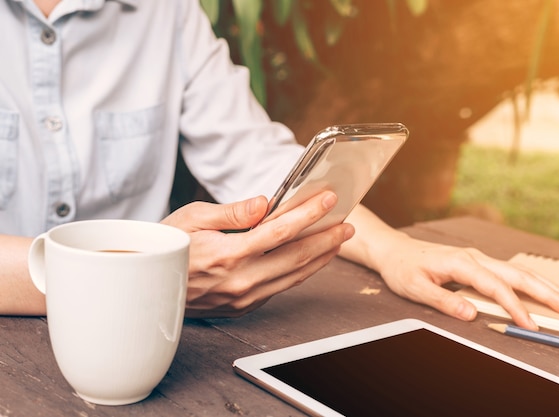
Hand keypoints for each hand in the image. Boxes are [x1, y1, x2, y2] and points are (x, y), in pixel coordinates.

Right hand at [161, 191, 354, 317]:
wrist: (148, 286)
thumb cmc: (169, 246)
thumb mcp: (192, 218)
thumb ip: (233, 212)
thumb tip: (265, 203)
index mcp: (227, 254)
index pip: (279, 231)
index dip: (308, 215)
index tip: (328, 201)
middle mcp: (240, 280)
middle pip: (295, 257)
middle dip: (326, 239)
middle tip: (347, 225)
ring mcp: (243, 298)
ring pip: (293, 276)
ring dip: (320, 258)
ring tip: (338, 241)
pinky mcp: (243, 307)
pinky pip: (280, 287)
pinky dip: (300, 272)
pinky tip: (311, 259)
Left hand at [376, 234, 558, 329]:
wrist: (395, 250)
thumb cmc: (403, 268)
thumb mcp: (415, 287)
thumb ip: (443, 300)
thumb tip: (470, 313)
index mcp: (460, 263)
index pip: (495, 287)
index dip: (514, 306)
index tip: (530, 325)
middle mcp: (474, 257)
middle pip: (517, 274)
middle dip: (547, 291)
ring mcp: (478, 258)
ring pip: (518, 271)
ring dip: (545, 285)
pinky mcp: (478, 262)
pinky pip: (510, 272)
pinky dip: (532, 281)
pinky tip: (544, 290)